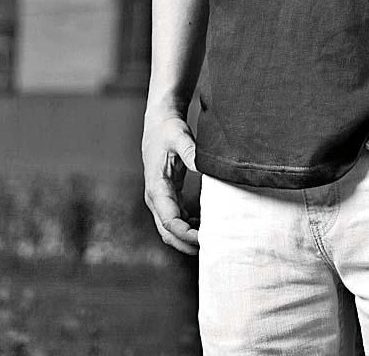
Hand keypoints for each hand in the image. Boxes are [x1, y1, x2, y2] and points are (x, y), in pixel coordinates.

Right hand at [141, 111, 199, 255]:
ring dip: (188, 237)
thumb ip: (190, 152)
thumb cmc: (168, 129)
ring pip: (171, 229)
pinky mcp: (167, 196)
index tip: (204, 239)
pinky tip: (206, 224)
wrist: (159, 122)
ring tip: (212, 238)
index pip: (169, 221)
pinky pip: (176, 218)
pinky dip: (189, 226)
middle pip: (168, 232)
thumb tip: (201, 166)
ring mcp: (160, 198)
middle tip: (212, 246)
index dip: (186, 234)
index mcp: (156, 187)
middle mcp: (155, 197)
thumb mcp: (179, 137)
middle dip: (187, 243)